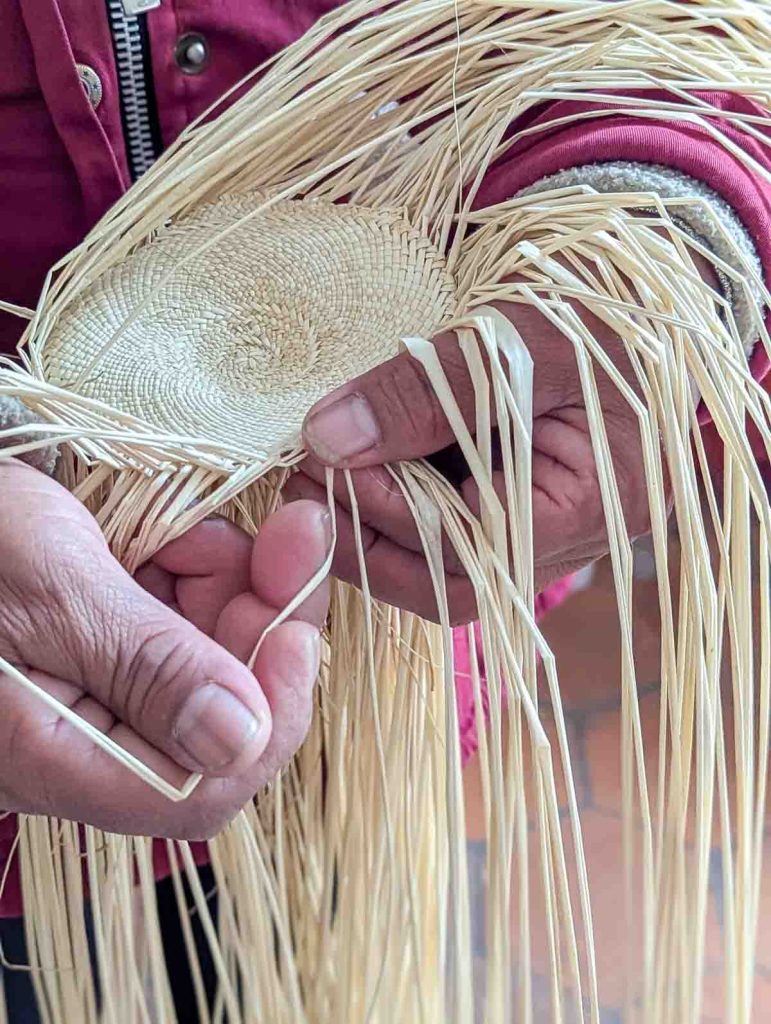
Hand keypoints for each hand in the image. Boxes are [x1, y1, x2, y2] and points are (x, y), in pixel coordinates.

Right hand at [0, 460, 328, 838]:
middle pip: (218, 716)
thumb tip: (243, 737)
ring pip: (204, 665)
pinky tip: (173, 538)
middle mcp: (79, 746)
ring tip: (200, 529)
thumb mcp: (52, 586)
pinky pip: (171, 633)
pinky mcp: (94, 659)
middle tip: (294, 535)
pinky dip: (190, 580)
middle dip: (262, 621)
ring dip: (226, 589)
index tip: (300, 625)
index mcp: (55, 755)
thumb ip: (147, 665)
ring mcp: (88, 701)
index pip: (200, 789)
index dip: (273, 712)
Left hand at [285, 298, 651, 624]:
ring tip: (321, 469)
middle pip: (450, 582)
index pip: (472, 553)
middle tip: (306, 484)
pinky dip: (396, 502)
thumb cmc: (599, 310)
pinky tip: (359, 463)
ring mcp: (541, 528)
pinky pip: (447, 528)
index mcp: (592, 504)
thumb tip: (327, 437)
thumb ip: (425, 389)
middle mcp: (570, 538)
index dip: (390, 517)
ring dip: (373, 525)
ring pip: (441, 565)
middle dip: (366, 542)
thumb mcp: (513, 337)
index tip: (329, 464)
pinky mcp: (515, 507)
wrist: (641, 301)